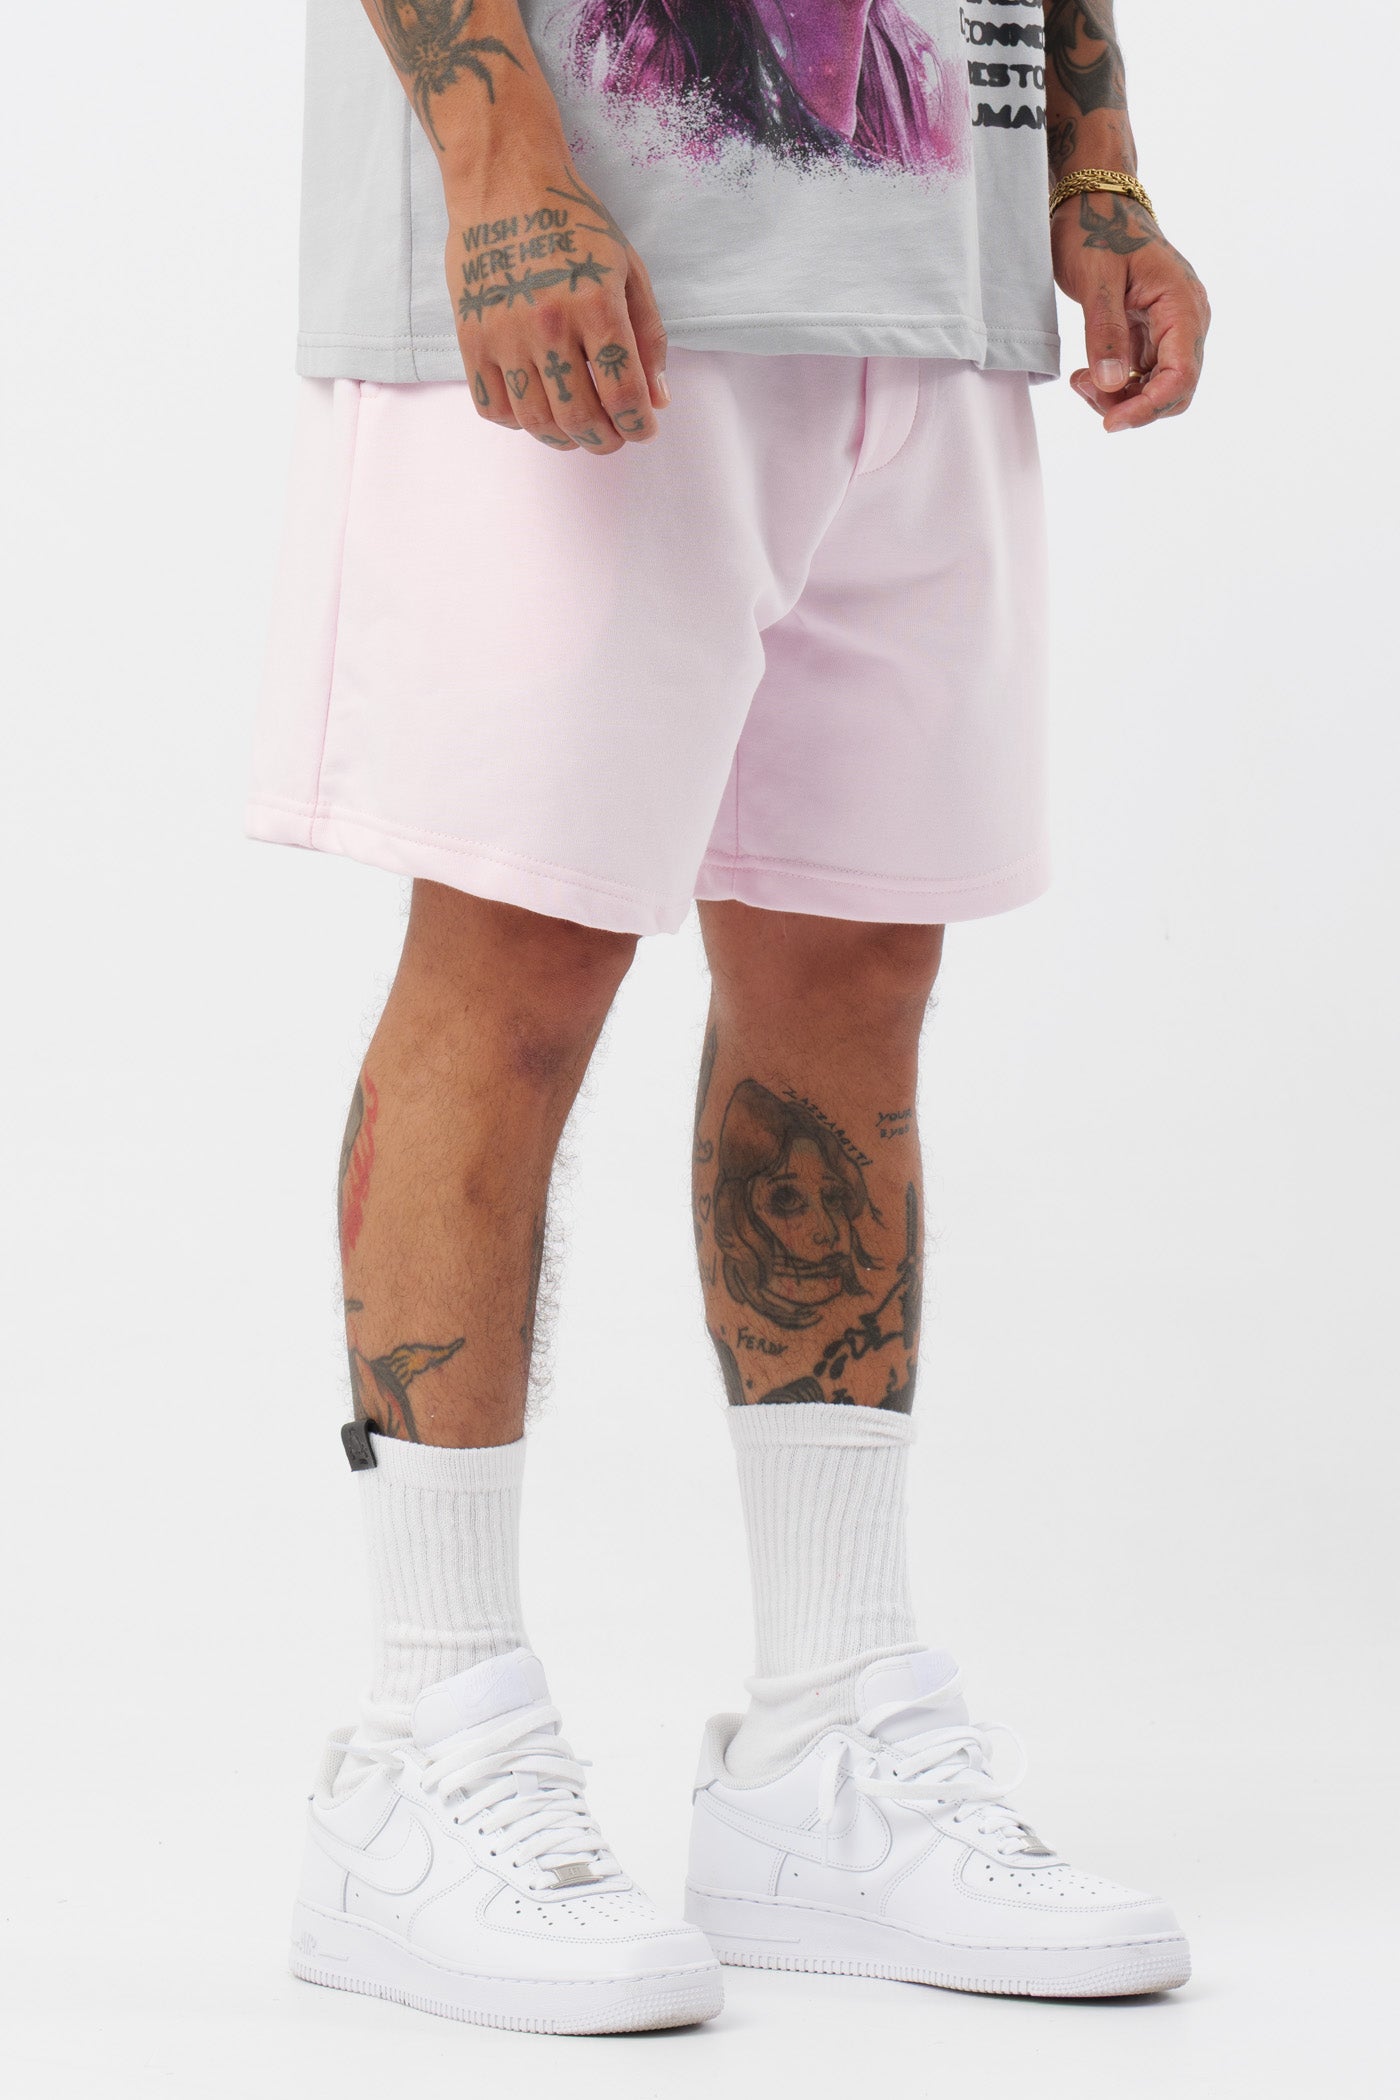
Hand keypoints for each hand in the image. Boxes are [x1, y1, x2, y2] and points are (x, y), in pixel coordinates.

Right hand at [443, 114, 668, 455]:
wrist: (504, 182)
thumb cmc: (573, 224)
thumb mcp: (628, 269)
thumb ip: (648, 336)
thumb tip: (659, 399)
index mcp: (595, 305)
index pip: (623, 394)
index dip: (639, 425)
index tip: (644, 427)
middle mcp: (549, 325)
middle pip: (580, 418)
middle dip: (606, 440)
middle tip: (615, 436)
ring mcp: (505, 335)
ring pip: (536, 422)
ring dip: (564, 439)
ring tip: (579, 429)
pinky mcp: (471, 338)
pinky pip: (493, 406)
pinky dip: (518, 423)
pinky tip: (537, 407)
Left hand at [1052, 192, 1210, 433]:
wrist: (1096, 203)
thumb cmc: (1097, 230)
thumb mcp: (1095, 279)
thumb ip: (1105, 332)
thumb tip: (1110, 384)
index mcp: (1182, 304)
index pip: (1181, 375)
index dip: (1148, 407)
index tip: (1109, 422)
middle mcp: (1187, 320)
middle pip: (1175, 390)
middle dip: (1132, 406)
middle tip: (1085, 391)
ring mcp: (1172, 329)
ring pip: (1158, 388)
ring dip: (1120, 398)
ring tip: (1080, 380)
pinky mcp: (1153, 334)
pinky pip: (1143, 376)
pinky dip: (1117, 386)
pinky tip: (1088, 374)